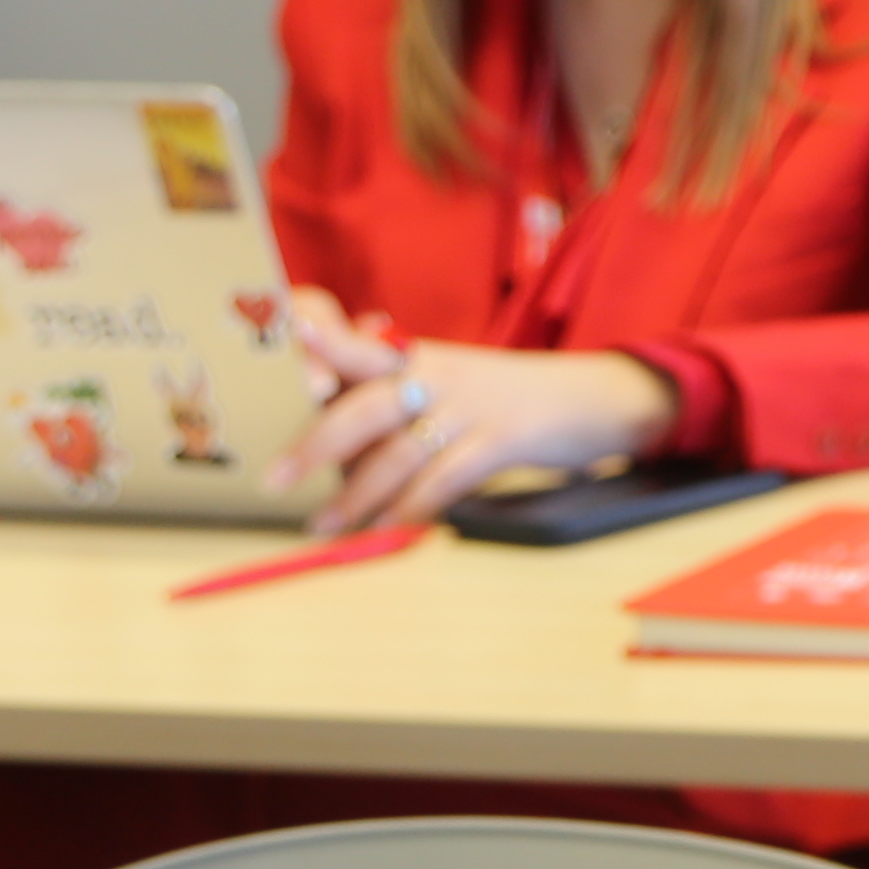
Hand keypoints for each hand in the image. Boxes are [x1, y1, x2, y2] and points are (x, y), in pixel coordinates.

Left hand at [267, 284, 683, 535]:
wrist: (594, 397)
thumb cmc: (505, 396)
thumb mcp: (444, 378)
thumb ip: (385, 394)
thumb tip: (322, 438)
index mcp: (411, 354)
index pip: (347, 339)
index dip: (311, 346)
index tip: (274, 361)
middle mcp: (434, 371)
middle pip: (361, 405)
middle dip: (314, 446)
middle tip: (274, 480)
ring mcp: (468, 403)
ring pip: (397, 452)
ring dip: (356, 496)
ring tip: (325, 525)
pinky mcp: (501, 436)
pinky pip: (444, 478)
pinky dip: (411, 509)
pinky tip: (389, 528)